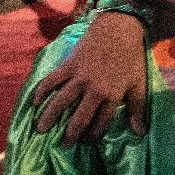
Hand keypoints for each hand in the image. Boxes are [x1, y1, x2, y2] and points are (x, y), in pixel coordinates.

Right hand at [34, 10, 148, 138]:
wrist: (118, 29)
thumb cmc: (131, 57)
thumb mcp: (138, 84)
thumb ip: (137, 108)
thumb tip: (140, 132)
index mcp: (112, 96)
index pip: (101, 123)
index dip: (93, 135)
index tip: (86, 142)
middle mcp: (94, 89)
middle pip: (79, 118)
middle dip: (70, 134)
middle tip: (62, 145)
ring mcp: (79, 77)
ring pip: (61, 102)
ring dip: (50, 117)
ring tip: (40, 129)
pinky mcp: (69, 65)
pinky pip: (52, 80)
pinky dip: (42, 90)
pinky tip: (35, 101)